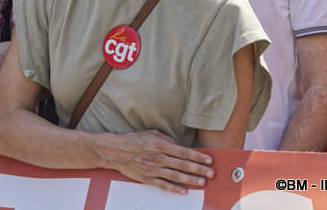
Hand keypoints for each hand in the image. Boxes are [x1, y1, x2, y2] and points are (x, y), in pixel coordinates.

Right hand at [97, 130, 213, 193]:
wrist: (115, 151)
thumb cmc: (134, 140)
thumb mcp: (152, 133)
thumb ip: (167, 139)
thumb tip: (180, 145)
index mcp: (160, 145)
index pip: (184, 152)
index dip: (198, 157)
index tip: (209, 161)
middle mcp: (158, 158)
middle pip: (182, 165)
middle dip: (199, 170)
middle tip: (211, 174)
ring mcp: (152, 169)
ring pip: (175, 176)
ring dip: (190, 180)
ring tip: (202, 182)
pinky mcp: (147, 178)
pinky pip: (163, 185)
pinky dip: (174, 189)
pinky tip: (184, 191)